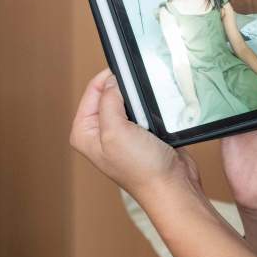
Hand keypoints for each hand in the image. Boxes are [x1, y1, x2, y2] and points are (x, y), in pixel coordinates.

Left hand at [70, 69, 197, 199]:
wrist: (171, 185)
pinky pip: (144, 109)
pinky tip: (156, 116)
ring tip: (148, 112)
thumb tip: (113, 80)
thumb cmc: (141, 169)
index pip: (93, 90)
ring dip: (141, 100)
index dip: (109, 78)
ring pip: (130, 100)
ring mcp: (121, 133)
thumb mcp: (116, 131)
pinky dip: (151, 107)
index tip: (127, 71)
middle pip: (111, 93)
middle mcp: (100, 132)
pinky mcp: (141, 134)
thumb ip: (109, 101)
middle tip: (139, 98)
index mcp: (85, 132)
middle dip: (126, 90)